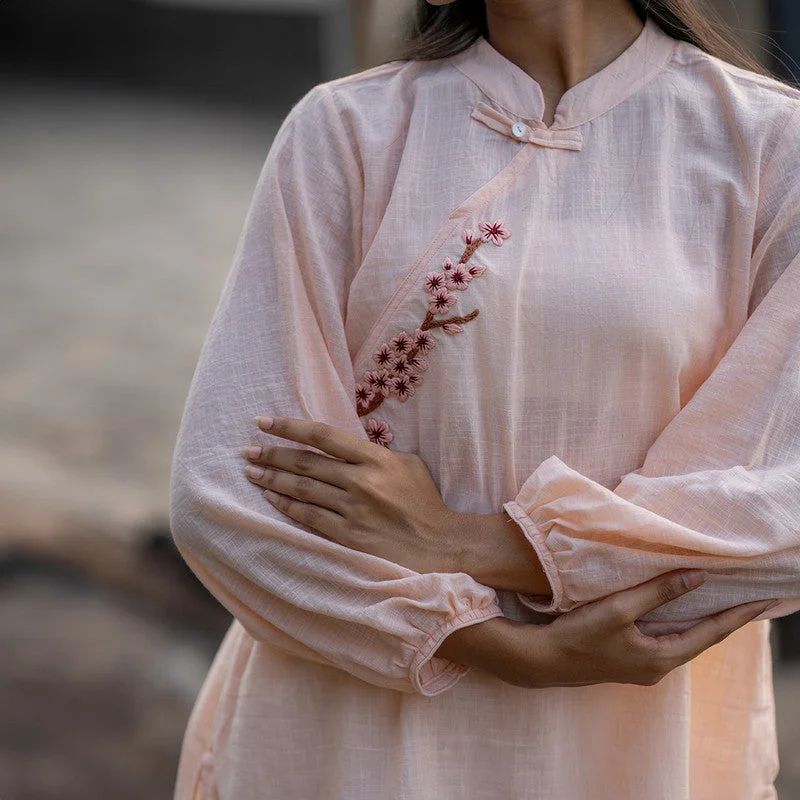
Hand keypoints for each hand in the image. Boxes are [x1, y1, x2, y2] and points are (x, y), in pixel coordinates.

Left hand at [242, 415, 463, 572]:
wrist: (440, 546)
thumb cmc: (426, 503)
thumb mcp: (408, 464)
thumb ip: (375, 453)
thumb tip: (345, 447)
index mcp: (375, 458)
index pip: (322, 436)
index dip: (289, 427)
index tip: (264, 422)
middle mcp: (360, 481)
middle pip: (305, 462)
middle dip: (272, 453)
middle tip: (248, 450)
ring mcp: (352, 510)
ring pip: (302, 489)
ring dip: (272, 478)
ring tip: (251, 471)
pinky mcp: (347, 536)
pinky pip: (308, 518)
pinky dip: (286, 506)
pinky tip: (270, 497)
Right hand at [437, 569, 779, 687]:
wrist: (543, 661)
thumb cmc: (580, 635)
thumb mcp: (620, 609)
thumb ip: (658, 593)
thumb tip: (697, 577)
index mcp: (662, 657)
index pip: (711, 633)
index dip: (738, 616)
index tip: (764, 602)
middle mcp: (658, 666)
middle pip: (700, 638)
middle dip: (724, 618)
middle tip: (748, 599)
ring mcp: (642, 666)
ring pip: (680, 638)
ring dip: (700, 620)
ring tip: (720, 601)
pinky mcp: (627, 659)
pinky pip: (663, 638)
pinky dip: (676, 622)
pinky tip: (676, 610)